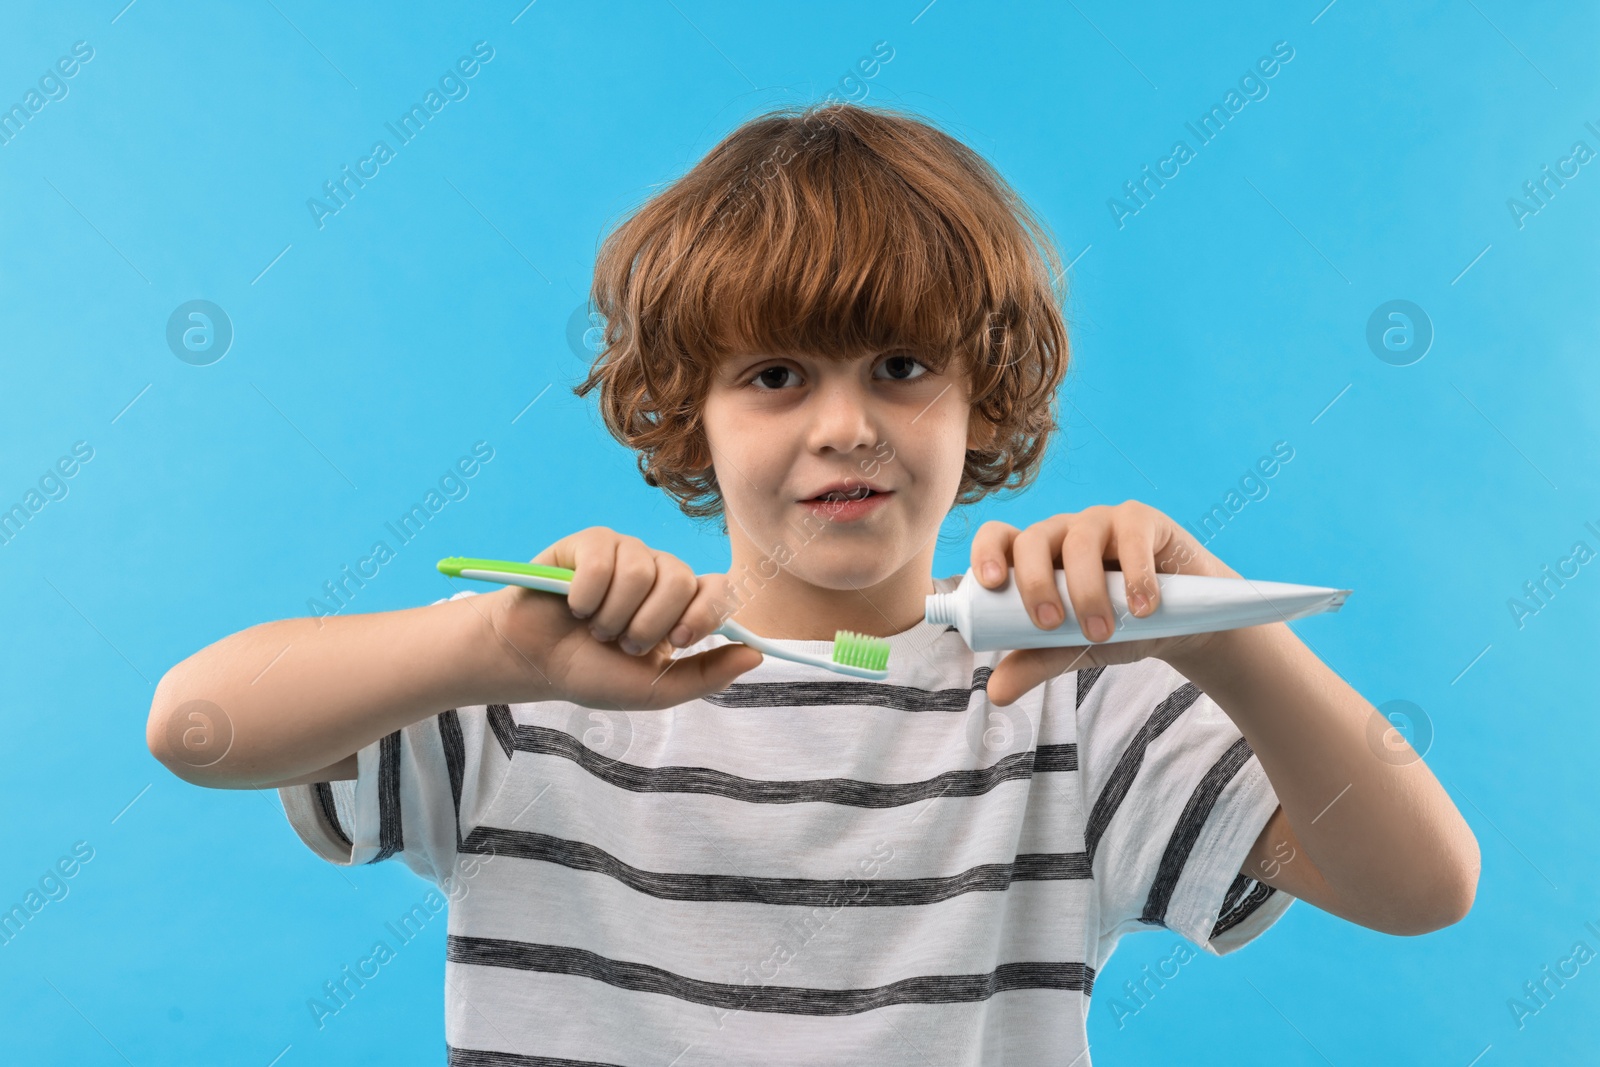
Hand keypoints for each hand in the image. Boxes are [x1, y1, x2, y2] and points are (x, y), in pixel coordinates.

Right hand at [479, 526, 762, 709]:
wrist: (535, 664)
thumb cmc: (593, 673)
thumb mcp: (655, 689)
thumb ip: (706, 676)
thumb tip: (757, 656)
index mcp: (681, 606)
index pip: (719, 589)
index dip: (704, 611)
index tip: (680, 639)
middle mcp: (658, 574)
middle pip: (680, 579)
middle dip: (647, 623)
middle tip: (622, 642)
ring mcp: (625, 554)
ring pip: (640, 570)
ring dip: (612, 614)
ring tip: (594, 628)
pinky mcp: (590, 544)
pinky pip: (602, 560)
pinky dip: (586, 595)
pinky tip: (573, 606)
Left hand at [972, 501, 1241, 705]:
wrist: (1179, 626)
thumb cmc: (1115, 628)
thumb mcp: (1072, 649)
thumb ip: (1035, 663)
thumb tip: (995, 694)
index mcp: (1034, 557)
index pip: (999, 537)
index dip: (987, 552)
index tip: (990, 584)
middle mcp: (1062, 533)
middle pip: (1034, 539)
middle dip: (1036, 583)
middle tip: (1053, 626)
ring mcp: (1102, 522)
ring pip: (1080, 540)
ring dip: (1086, 590)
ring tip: (1103, 632)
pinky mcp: (1143, 521)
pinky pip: (1132, 535)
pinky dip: (1136, 573)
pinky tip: (1143, 607)